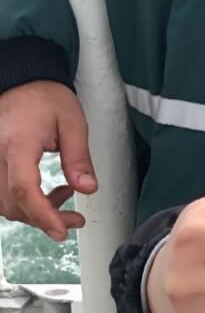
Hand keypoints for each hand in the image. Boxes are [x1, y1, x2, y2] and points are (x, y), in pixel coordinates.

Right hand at [0, 81, 96, 240]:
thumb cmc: (45, 98)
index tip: (61, 230)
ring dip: (35, 212)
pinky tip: (46, 193)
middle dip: (45, 218)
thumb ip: (79, 157)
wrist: (21, 83)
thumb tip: (88, 188)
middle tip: (75, 219)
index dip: (42, 214)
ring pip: (5, 204)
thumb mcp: (72, 122)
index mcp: (18, 141)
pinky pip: (1, 195)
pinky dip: (23, 202)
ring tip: (65, 197)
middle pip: (14, 202)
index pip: (24, 187)